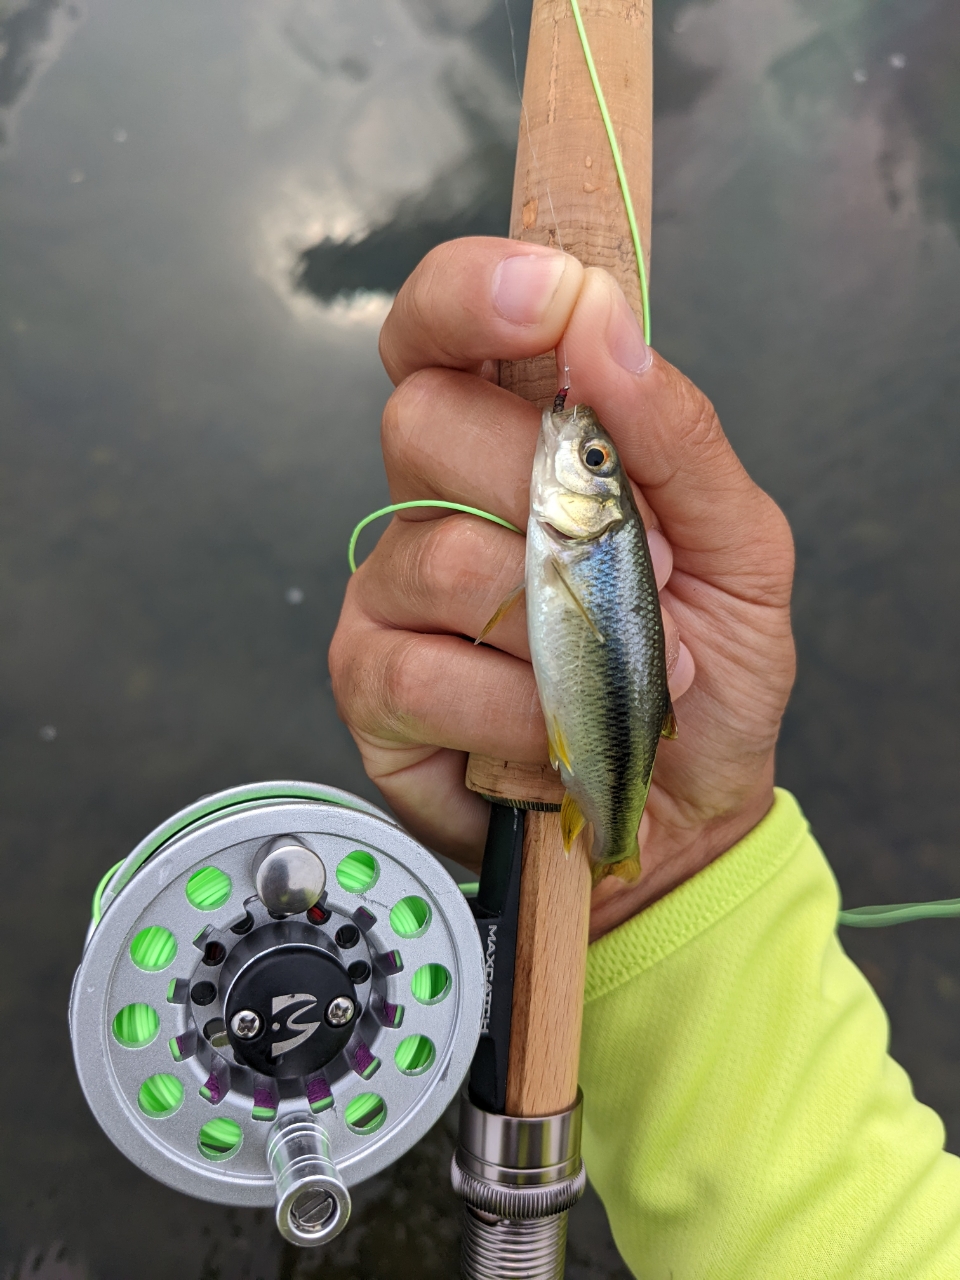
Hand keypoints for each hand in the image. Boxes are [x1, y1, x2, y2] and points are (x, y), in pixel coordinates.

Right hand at [329, 238, 795, 939]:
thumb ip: (678, 435)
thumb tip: (606, 326)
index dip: (473, 293)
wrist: (678, 808)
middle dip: (540, 494)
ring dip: (560, 630)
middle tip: (632, 573)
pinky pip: (426, 672)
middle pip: (424, 424)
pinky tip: (551, 733)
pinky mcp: (371, 680)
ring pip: (439, 559)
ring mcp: (393, 589)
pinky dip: (518, 711)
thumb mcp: (740, 548)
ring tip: (615, 673)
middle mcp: (436, 500)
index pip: (442, 328)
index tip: (549, 299)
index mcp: (517, 440)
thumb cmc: (704, 672)